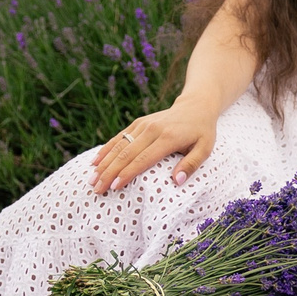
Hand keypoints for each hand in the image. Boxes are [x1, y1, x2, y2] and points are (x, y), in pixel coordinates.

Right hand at [89, 103, 219, 193]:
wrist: (196, 106)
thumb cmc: (202, 132)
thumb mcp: (205, 148)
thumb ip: (191, 164)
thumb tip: (177, 181)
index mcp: (168, 138)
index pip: (143, 159)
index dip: (128, 173)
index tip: (114, 187)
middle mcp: (152, 130)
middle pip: (126, 154)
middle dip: (109, 173)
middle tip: (96, 189)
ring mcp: (143, 124)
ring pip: (119, 146)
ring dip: (104, 163)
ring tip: (91, 180)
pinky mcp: (138, 122)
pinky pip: (119, 137)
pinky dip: (106, 149)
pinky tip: (95, 162)